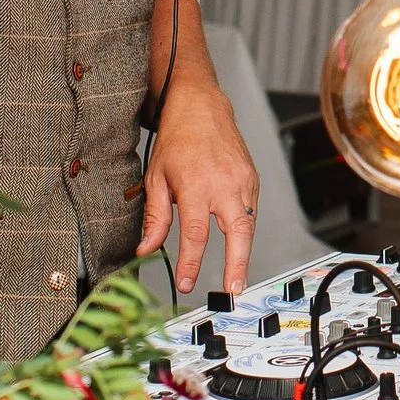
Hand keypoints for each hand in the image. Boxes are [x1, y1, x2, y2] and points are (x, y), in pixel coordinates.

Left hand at [136, 80, 259, 293]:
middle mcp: (224, 184)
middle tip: (234, 290)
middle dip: (237, 265)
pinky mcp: (252, 179)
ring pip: (248, 225)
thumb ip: (155, 217)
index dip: (192, 263)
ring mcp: (242, 181)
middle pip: (237, 233)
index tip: (187, 282)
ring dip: (243, 253)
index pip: (195, 234)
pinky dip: (245, 229)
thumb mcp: (156, 178)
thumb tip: (146, 248)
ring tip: (237, 277)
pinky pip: (251, 211)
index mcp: (196, 185)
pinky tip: (238, 243)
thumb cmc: (177, 140)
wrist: (201, 108)